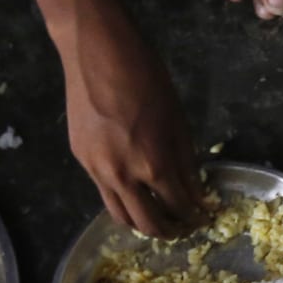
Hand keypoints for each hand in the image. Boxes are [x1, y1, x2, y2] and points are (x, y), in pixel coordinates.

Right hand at [58, 0, 206, 236]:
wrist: (96, 51)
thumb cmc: (146, 77)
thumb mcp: (177, 121)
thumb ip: (186, 164)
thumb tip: (198, 195)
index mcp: (153, 164)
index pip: (178, 208)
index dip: (194, 217)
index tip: (202, 217)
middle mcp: (122, 175)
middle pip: (147, 224)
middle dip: (170, 231)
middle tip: (182, 227)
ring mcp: (96, 169)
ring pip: (120, 216)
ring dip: (142, 224)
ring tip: (158, 217)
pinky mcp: (80, 159)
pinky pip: (104, 192)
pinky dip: (123, 200)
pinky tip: (135, 191)